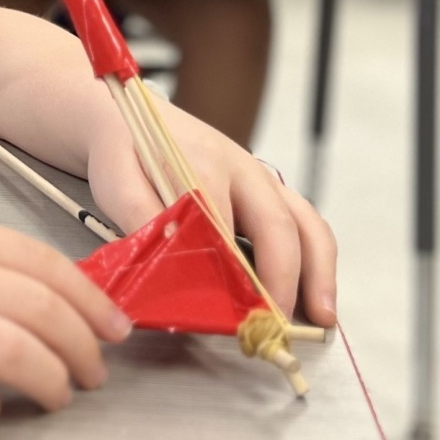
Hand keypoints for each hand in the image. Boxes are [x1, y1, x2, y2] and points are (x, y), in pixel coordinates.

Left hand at [81, 104, 337, 326]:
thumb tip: (167, 258)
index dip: (234, 273)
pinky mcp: (269, 192)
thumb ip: (139, 217)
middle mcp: (244, 169)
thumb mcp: (116, 182)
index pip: (227, 225)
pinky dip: (316, 261)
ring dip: (318, 270)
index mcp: (204, 165)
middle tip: (278, 323)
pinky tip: (314, 297)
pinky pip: (305, 224)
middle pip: (279, 223)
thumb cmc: (125, 153)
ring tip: (322, 316)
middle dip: (285, 277)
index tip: (236, 314)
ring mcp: (262, 180)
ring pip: (305, 221)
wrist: (131, 116)